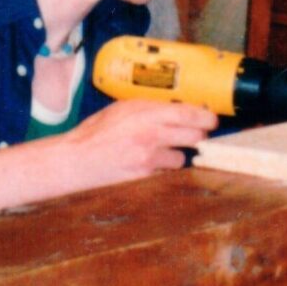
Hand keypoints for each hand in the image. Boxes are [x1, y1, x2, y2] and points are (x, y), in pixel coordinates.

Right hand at [67, 99, 216, 189]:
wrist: (75, 160)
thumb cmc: (96, 132)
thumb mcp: (123, 109)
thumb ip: (151, 108)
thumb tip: (178, 109)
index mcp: (146, 113)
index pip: (189, 114)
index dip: (206, 118)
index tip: (211, 120)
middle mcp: (151, 135)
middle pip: (194, 137)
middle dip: (196, 137)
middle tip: (193, 136)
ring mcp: (149, 158)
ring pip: (181, 158)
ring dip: (176, 156)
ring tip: (158, 152)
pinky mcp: (145, 177)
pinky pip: (165, 173)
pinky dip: (161, 170)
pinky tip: (145, 165)